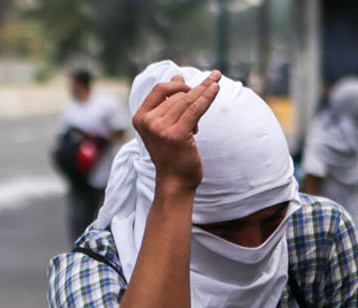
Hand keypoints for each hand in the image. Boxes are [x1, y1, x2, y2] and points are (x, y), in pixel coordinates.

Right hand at [132, 71, 222, 196]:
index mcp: (140, 118)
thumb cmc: (172, 153)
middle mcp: (148, 122)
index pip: (159, 89)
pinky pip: (195, 109)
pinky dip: (207, 96)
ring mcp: (161, 129)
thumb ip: (169, 101)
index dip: (176, 84)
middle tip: (212, 85)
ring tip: (217, 81)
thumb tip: (177, 75)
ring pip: (187, 100)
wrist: (174, 182)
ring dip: (203, 94)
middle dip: (193, 95)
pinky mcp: (177, 135)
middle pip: (176, 95)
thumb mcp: (166, 125)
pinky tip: (216, 87)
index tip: (190, 85)